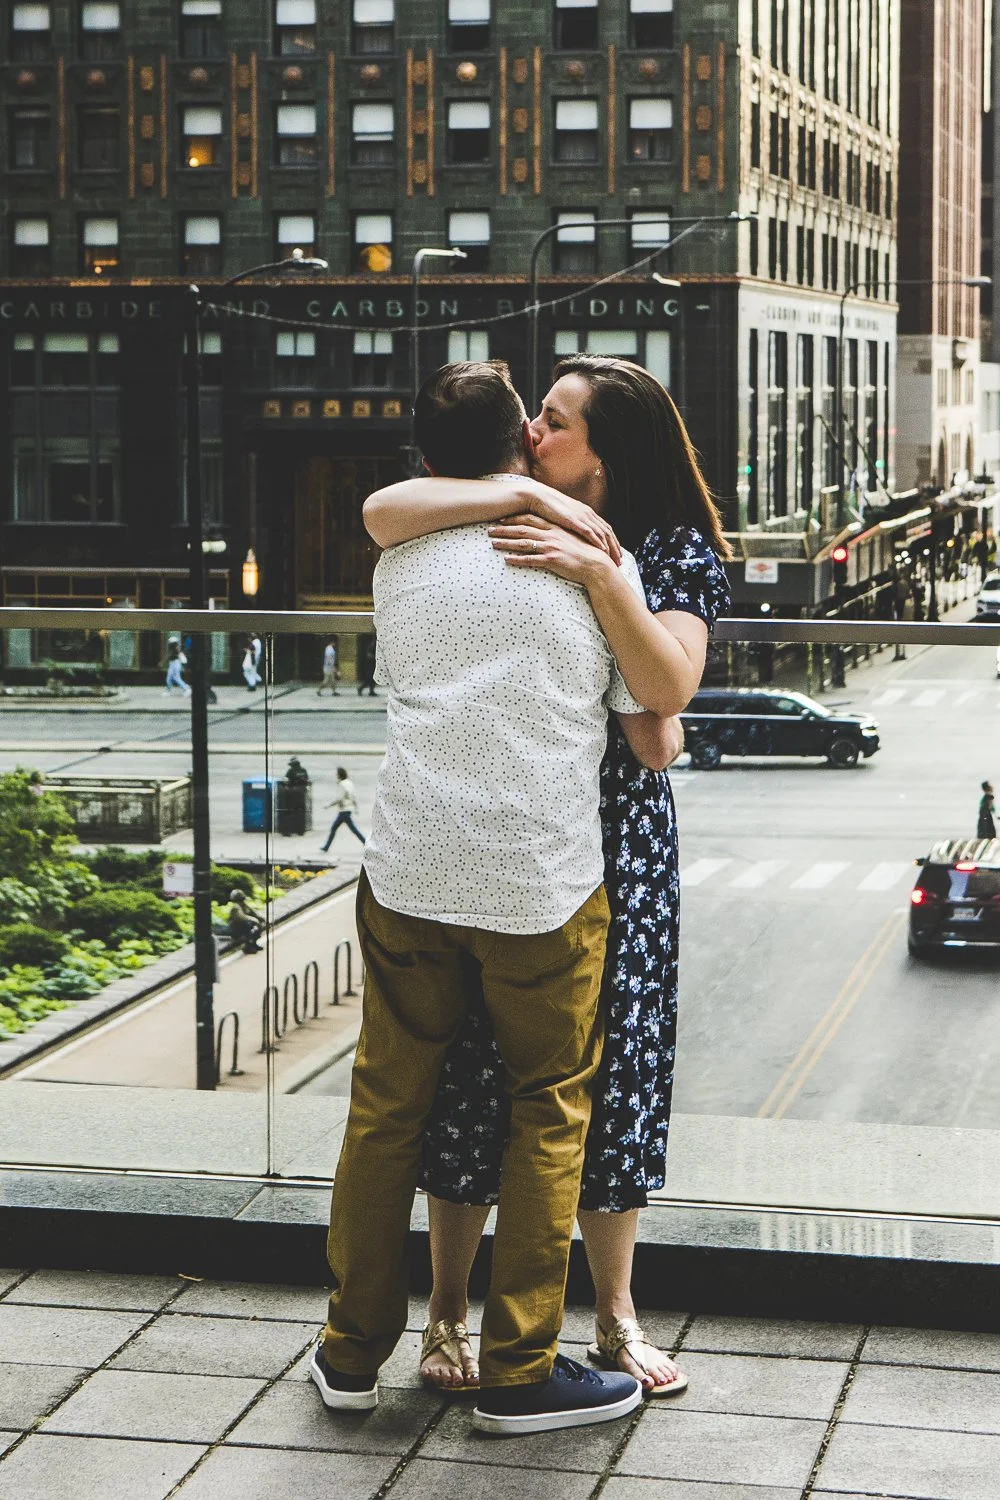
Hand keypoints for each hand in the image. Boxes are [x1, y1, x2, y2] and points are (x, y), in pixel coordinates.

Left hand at [488, 515, 617, 586]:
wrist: (595, 565)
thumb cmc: (583, 553)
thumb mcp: (569, 539)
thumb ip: (557, 535)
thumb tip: (546, 534)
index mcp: (554, 528)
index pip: (530, 519)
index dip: (514, 519)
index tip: (501, 520)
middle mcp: (551, 535)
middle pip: (522, 529)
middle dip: (504, 529)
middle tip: (489, 530)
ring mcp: (551, 547)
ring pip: (523, 543)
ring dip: (506, 543)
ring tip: (492, 544)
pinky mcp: (552, 560)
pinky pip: (530, 560)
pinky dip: (517, 560)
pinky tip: (506, 560)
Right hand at [505, 481, 621, 562]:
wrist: (538, 497)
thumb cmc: (548, 508)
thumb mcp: (565, 517)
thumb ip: (573, 525)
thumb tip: (576, 537)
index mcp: (587, 512)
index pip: (605, 528)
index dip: (612, 542)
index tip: (616, 554)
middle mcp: (588, 513)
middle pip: (608, 532)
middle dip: (615, 547)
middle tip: (620, 561)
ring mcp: (582, 516)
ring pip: (603, 534)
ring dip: (610, 547)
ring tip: (615, 559)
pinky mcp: (575, 520)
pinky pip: (591, 533)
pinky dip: (599, 542)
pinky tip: (603, 551)